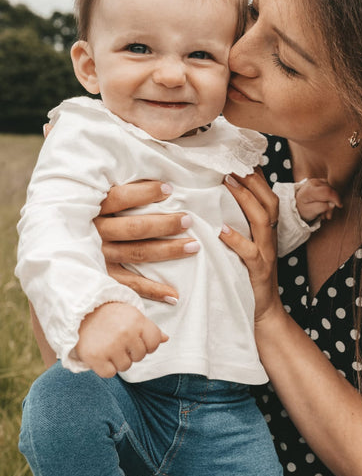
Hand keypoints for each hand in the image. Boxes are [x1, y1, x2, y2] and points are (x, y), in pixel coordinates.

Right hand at [75, 302, 167, 377]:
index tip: (135, 339)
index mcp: (138, 321)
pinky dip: (105, 368)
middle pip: (140, 357)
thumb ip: (149, 327)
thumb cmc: (109, 314)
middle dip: (130, 351)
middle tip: (117, 340)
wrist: (79, 312)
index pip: (154, 343)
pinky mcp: (95, 357)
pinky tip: (100, 354)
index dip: (146, 344)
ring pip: (125, 366)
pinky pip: (109, 373)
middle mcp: (126, 333)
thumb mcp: (131, 314)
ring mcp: (111, 346)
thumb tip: (165, 339)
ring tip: (108, 345)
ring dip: (117, 360)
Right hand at [95, 180, 199, 301]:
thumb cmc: (85, 217)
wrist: (54, 253)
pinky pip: (131, 286)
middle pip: (135, 228)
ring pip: (138, 254)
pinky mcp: (103, 278)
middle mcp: (95, 234)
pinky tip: (175, 295)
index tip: (169, 189)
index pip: (120, 198)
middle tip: (188, 220)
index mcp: (92, 210)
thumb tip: (155, 180)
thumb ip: (116, 191)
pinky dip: (153, 291)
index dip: (145, 193)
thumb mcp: (93, 199)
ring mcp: (99, 258)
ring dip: (168, 251)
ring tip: (193, 246)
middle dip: (165, 224)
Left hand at [220, 170, 284, 324]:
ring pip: (262, 219)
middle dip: (252, 179)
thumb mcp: (247, 245)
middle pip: (268, 201)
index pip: (266, 195)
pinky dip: (235, 239)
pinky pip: (249, 252)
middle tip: (231, 163)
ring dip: (246, 199)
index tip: (239, 157)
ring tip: (229, 183)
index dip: (256, 175)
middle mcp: (269, 237)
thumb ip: (239, 224)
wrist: (265, 311)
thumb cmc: (249, 275)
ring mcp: (266, 253)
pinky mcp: (259, 271)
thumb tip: (217, 201)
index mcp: (266, 230)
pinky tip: (222, 228)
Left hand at [296, 177, 341, 221]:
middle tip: (328, 215)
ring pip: (331, 190)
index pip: (327, 191)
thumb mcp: (310, 212)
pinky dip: (330, 198)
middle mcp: (313, 182)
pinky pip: (330, 188)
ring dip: (331, 202)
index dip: (336, 198)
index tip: (339, 206)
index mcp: (309, 190)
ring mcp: (316, 180)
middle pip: (330, 191)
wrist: (296, 205)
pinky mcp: (320, 181)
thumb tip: (332, 204)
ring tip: (324, 213)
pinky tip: (325, 205)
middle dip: (332, 204)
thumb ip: (322, 207)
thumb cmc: (302, 209)